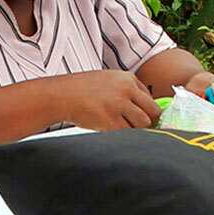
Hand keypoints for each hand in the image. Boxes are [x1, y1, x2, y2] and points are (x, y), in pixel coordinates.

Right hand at [45, 70, 159, 131]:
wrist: (61, 95)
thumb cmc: (82, 89)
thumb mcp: (108, 80)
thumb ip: (126, 90)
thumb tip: (144, 108)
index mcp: (127, 78)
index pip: (150, 98)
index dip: (148, 111)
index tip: (144, 118)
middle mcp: (126, 90)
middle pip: (152, 112)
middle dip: (146, 122)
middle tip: (136, 127)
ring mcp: (118, 105)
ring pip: (142, 124)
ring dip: (135, 130)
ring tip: (120, 128)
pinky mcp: (110, 121)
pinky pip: (126, 133)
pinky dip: (122, 136)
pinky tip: (110, 130)